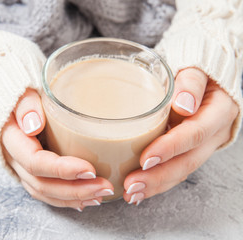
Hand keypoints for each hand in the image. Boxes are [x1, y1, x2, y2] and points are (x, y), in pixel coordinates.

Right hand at [1, 88, 113, 210]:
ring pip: (43, 192)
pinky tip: (83, 200)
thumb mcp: (21, 89)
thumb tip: (33, 125)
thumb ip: (26, 103)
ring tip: (100, 196)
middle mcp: (13, 157)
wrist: (7, 97)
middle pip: (41, 184)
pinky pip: (44, 190)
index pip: (34, 162)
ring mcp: (19, 166)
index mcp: (10, 137)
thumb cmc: (19, 91)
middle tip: (104, 187)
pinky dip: (64, 198)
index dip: (62, 170)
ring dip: (72, 197)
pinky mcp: (29, 169)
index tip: (90, 169)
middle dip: (74, 189)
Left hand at [122, 68, 238, 204]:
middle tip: (131, 185)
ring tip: (130, 193)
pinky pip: (176, 170)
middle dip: (158, 176)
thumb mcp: (196, 69)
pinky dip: (157, 182)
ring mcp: (203, 146)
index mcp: (219, 111)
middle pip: (188, 161)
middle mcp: (214, 134)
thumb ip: (191, 83)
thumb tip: (184, 104)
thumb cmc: (196, 73)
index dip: (171, 148)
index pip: (196, 133)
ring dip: (155, 185)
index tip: (145, 158)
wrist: (207, 80)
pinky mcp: (190, 151)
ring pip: (182, 171)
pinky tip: (139, 190)